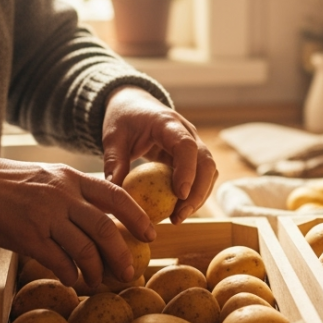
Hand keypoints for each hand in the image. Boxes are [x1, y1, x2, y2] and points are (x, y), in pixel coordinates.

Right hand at [0, 157, 155, 288]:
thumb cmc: (8, 184)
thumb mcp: (48, 176)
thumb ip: (74, 191)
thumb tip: (104, 211)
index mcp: (71, 178)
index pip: (116, 195)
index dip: (137, 216)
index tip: (150, 233)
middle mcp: (62, 195)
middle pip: (106, 228)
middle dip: (122, 253)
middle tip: (130, 270)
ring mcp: (45, 217)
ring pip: (85, 249)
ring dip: (97, 270)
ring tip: (100, 281)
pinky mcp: (28, 237)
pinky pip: (59, 262)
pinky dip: (71, 275)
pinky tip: (74, 282)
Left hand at [102, 86, 217, 222]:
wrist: (134, 104)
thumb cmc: (123, 119)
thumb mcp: (113, 137)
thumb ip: (114, 162)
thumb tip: (115, 192)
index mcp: (167, 123)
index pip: (186, 146)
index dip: (187, 170)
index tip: (180, 194)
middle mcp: (187, 132)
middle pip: (206, 162)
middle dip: (198, 192)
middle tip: (179, 216)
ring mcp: (194, 144)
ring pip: (210, 171)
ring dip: (199, 196)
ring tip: (177, 218)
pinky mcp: (192, 156)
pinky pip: (202, 176)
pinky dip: (195, 194)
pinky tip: (178, 210)